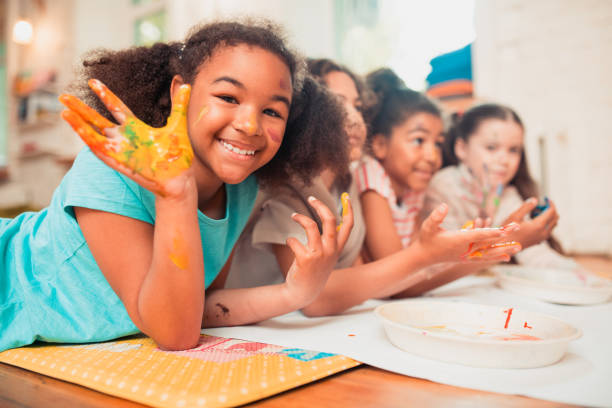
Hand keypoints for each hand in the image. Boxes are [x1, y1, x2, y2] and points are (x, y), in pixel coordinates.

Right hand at [59, 79, 193, 196]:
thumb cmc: (177, 156)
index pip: (116, 107)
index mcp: (136, 128)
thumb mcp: (177, 125)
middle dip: (80, 109)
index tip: (92, 81)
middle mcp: (125, 138)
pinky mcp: (119, 161)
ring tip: (63, 111)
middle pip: (97, 120)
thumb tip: (186, 83)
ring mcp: (120, 149)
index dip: (104, 94)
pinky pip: (100, 149)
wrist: (179, 179)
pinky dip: (88, 138)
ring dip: (77, 124)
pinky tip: (78, 128)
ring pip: (93, 134)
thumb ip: (179, 104)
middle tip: (63, 96)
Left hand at [282, 194, 353, 306]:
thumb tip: (326, 219)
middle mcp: (331, 250)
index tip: (346, 197)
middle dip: (320, 206)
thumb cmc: (313, 271)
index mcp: (337, 248)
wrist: (303, 293)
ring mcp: (318, 255)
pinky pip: (294, 240)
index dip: (349, 209)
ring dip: (300, 218)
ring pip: (311, 226)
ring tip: (293, 215)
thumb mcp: (326, 256)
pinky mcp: (305, 259)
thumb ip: (328, 241)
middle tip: (311, 198)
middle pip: (330, 220)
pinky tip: (290, 243)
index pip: (349, 226)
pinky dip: (290, 240)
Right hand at [414, 203, 521, 263]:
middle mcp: (466, 249)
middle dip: (504, 236)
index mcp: (458, 240)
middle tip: (518, 228)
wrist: (424, 256)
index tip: (505, 230)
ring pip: (489, 252)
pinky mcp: (467, 258)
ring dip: (504, 248)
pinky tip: (507, 257)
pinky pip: (484, 258)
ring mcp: (467, 255)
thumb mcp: (427, 226)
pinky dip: (495, 257)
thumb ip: (436, 216)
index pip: (478, 235)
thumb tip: (444, 205)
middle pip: (488, 242)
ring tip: (519, 246)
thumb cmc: (426, 238)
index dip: (492, 232)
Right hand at [502, 197, 558, 248]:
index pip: (551, 211)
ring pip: (553, 224)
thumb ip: (526, 207)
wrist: (504, 247)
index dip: (550, 203)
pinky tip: (533, 220)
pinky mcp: (539, 241)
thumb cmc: (507, 231)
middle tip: (539, 205)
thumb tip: (535, 200)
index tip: (545, 198)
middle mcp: (544, 232)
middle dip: (550, 209)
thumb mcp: (515, 216)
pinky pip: (548, 230)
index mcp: (539, 225)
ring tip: (534, 212)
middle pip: (555, 218)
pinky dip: (546, 223)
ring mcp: (542, 238)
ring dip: (548, 216)